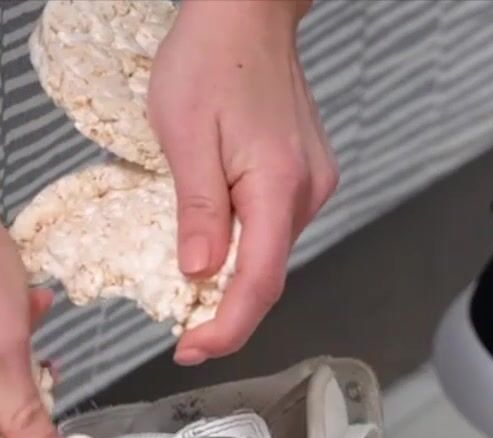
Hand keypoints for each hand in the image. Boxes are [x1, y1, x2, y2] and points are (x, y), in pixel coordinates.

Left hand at [149, 0, 335, 364]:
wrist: (245, 13)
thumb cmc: (211, 59)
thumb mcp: (185, 136)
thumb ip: (198, 211)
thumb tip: (199, 273)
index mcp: (278, 188)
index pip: (258, 284)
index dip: (225, 328)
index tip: (190, 348)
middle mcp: (306, 191)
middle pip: (267, 275)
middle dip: (225, 311)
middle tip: (181, 330)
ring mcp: (311, 183)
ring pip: (269, 252)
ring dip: (233, 277)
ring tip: (189, 288)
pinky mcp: (304, 174)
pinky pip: (272, 226)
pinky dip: (243, 246)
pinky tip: (214, 243)